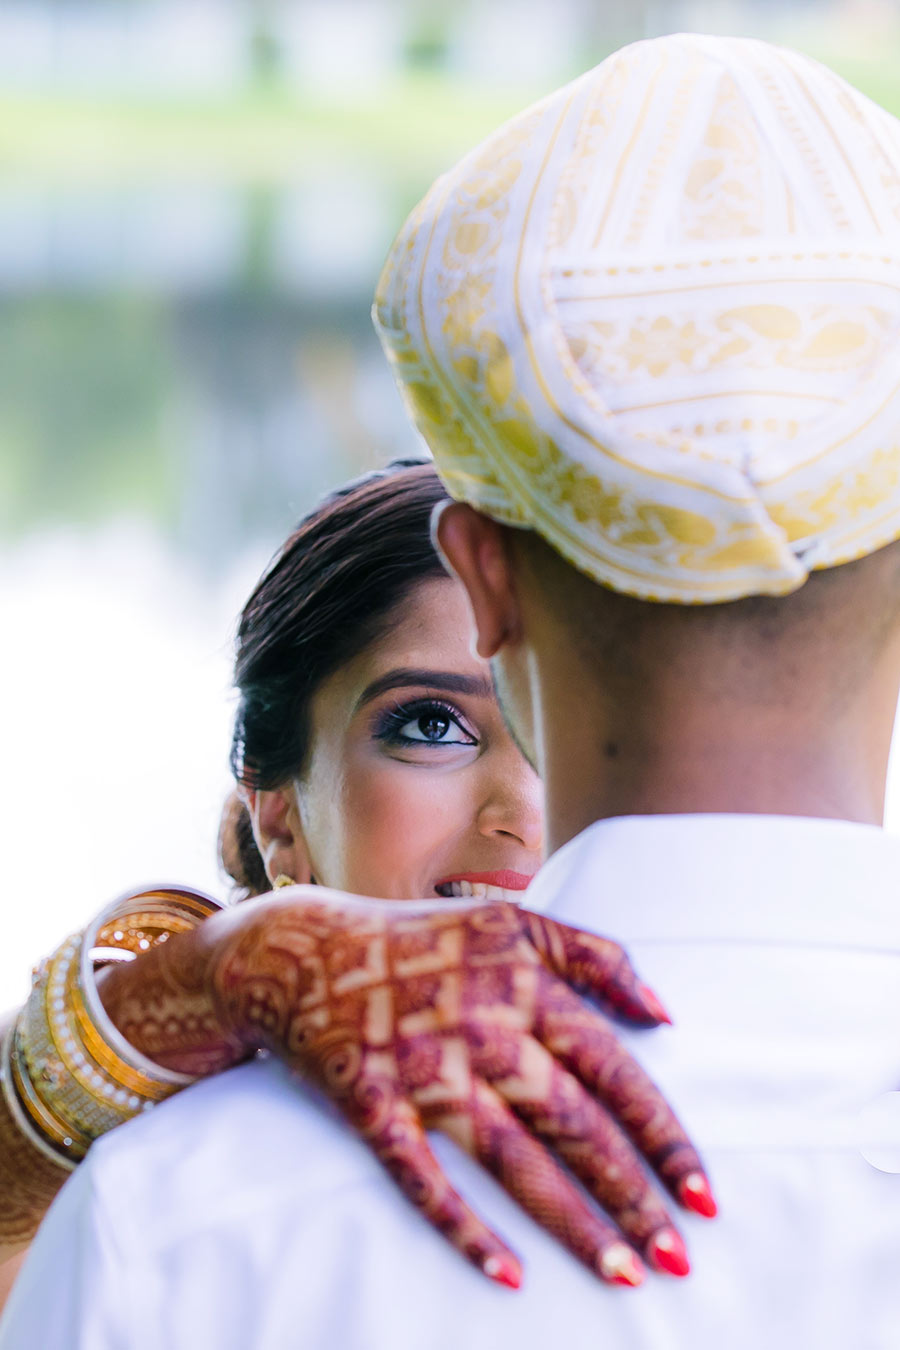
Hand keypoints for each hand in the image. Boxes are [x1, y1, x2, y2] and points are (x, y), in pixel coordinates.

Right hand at [202, 890, 715, 1289]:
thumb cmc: (422, 941)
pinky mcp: (369, 1102)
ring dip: (571, 1222)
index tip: (705, 1192)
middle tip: (679, 1259)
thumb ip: (596, 956)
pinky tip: (510, 1276)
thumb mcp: (512, 924)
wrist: (299, 950)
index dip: (662, 1133)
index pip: (612, 1067)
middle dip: (631, 1194)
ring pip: (511, 1156)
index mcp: (521, 978)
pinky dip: (463, 1228)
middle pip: (571, 1121)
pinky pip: (422, 1177)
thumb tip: (667, 1016)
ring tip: (624, 1274)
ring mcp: (422, 1066)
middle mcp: (479, 1023)